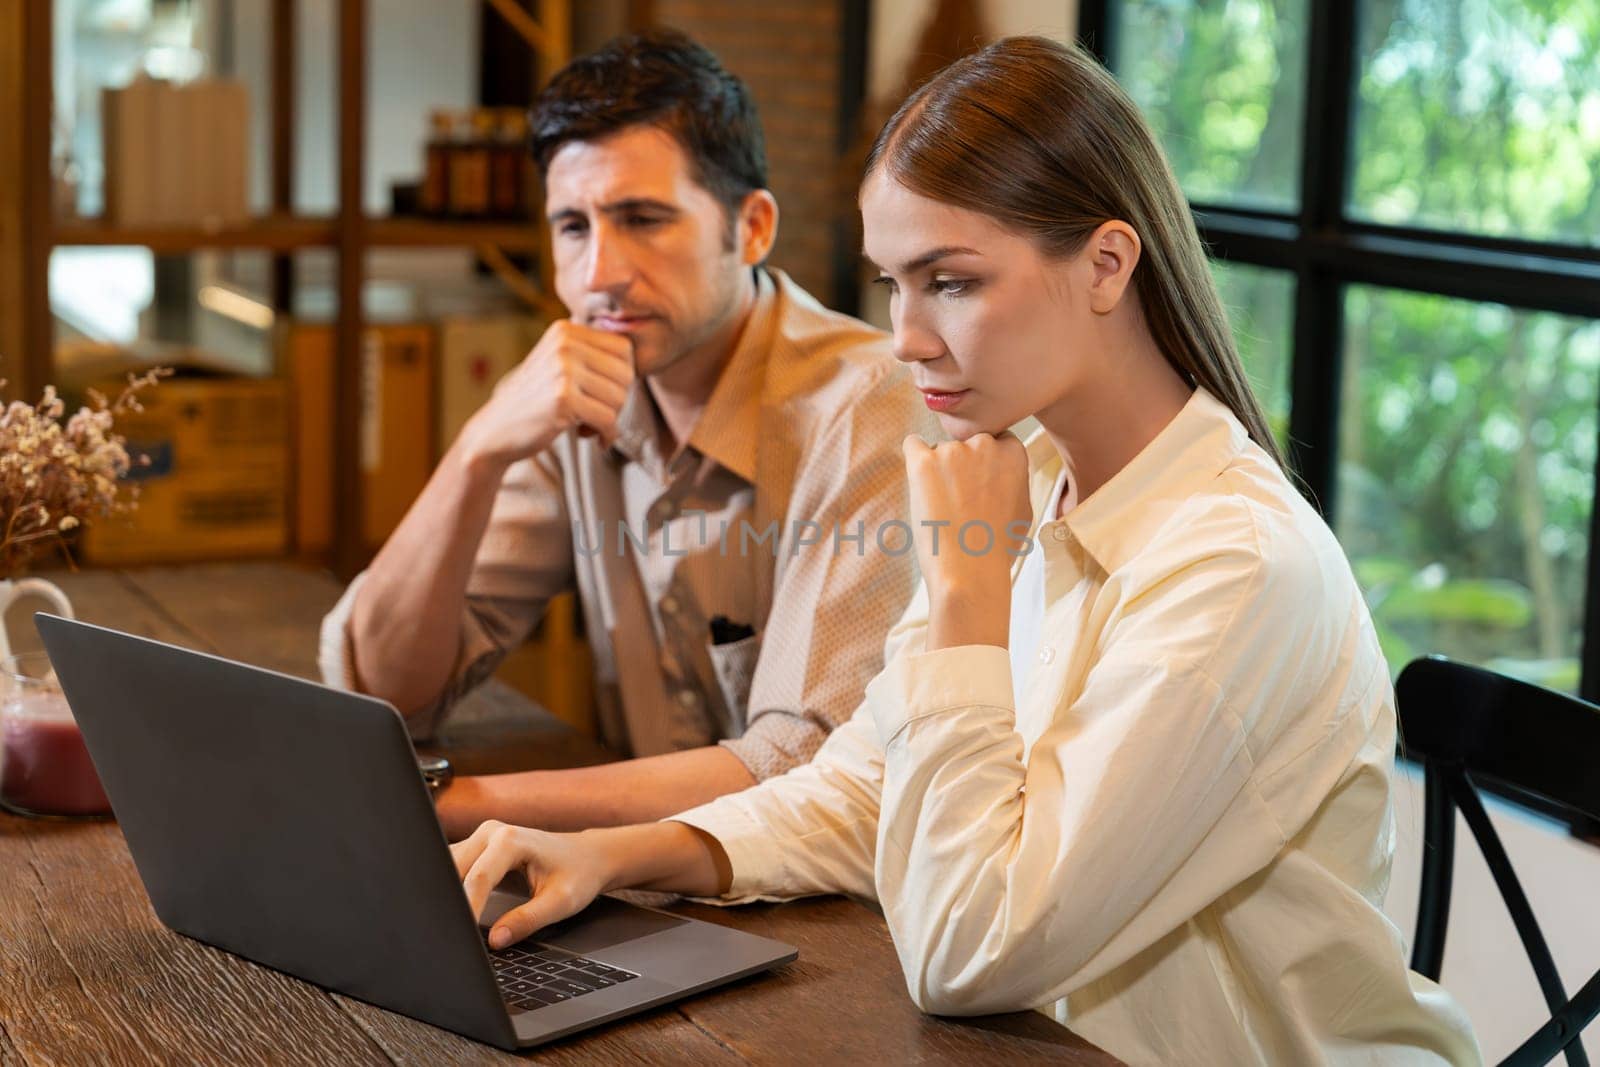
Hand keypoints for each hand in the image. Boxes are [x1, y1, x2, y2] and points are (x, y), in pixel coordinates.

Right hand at [451, 820, 612, 948]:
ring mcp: (482, 836)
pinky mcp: (478, 846)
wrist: (588, 855)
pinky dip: (452, 889)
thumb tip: (495, 940)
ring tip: (449, 925)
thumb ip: (527, 920)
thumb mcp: (561, 902)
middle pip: (455, 872)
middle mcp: (491, 832)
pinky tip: (454, 910)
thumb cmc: (579, 874)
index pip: (477, 879)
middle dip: (452, 903)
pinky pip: (455, 867)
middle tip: (450, 933)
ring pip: (449, 869)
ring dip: (447, 896)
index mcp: (511, 840)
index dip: (467, 909)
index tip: (462, 935)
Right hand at [456, 320, 633, 470]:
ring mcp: (563, 369)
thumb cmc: (535, 402)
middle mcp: (564, 344)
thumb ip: (591, 357)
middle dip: (618, 401)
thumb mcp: (559, 366)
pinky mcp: (563, 399)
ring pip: (619, 398)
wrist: (495, 430)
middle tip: (597, 415)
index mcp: (565, 330)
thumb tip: (636, 362)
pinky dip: (607, 435)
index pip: (624, 349)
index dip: (622, 377)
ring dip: (610, 420)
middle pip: (626, 374)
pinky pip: (608, 419)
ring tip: (589, 426)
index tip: (603, 395)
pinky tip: (594, 440)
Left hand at [902, 432, 1031, 648]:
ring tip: (944, 511)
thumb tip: (1005, 473)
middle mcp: (984, 445)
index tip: (980, 488)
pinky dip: (914, 459)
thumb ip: (1015, 481)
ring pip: (940, 451)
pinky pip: (912, 445)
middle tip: (961, 502)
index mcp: (1013, 453)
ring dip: (939, 473)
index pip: (997, 442)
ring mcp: (952, 452)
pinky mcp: (922, 462)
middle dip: (964, 467)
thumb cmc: (998, 550)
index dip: (986, 466)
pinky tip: (919, 483)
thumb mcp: (1024, 511)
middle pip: (968, 444)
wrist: (969, 573)